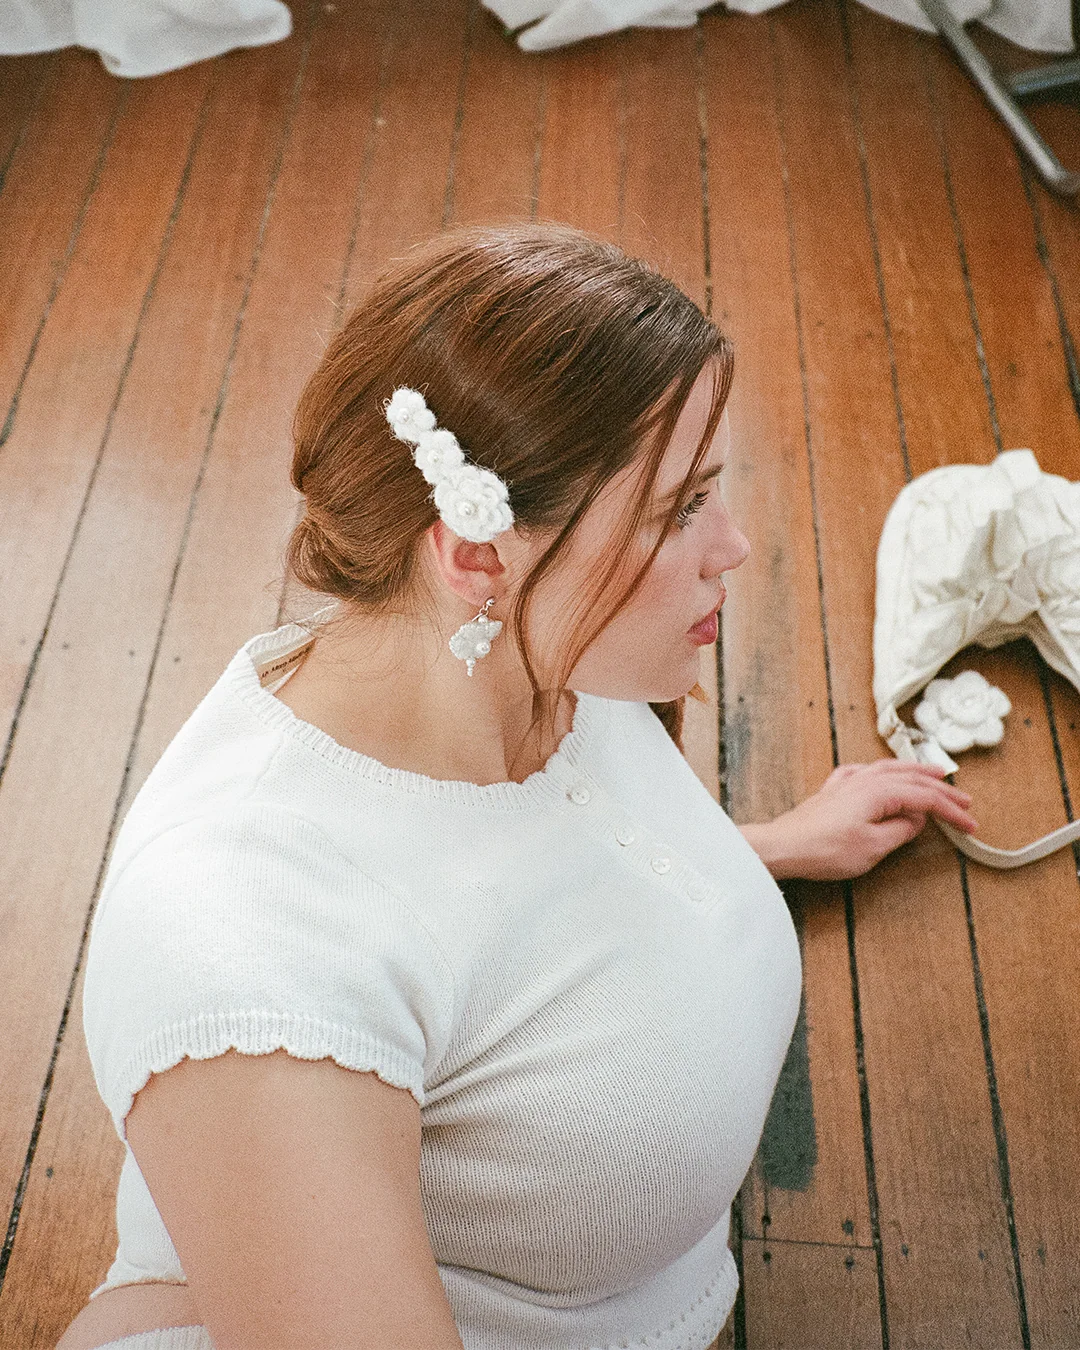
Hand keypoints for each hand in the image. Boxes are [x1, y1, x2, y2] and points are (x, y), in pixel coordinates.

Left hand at [739, 760, 978, 881]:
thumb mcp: (873, 847)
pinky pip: (865, 771)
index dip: (951, 811)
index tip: (969, 823)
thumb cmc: (823, 849)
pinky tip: (882, 773)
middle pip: (912, 779)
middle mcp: (865, 780)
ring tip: (935, 773)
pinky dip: (883, 770)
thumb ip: (900, 830)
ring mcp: (848, 782)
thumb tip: (916, 819)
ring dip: (916, 772)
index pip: (926, 798)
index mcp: (880, 791)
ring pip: (890, 769)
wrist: (783, 846)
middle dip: (942, 789)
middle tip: (964, 801)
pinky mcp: (834, 790)